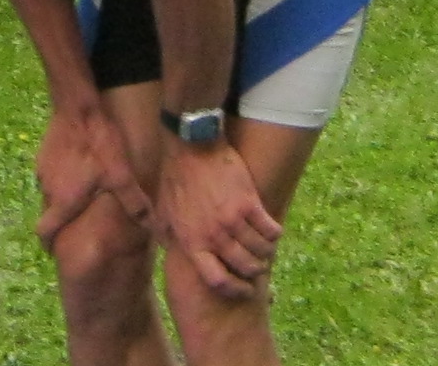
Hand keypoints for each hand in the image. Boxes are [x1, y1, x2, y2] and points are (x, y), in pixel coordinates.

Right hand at [32, 97, 152, 251]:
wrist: (78, 104)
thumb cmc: (99, 143)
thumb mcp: (122, 176)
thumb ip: (135, 204)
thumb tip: (156, 230)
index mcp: (63, 201)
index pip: (45, 232)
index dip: (49, 244)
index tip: (55, 250)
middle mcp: (47, 189)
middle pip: (50, 212)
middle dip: (62, 220)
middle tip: (79, 220)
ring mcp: (42, 169)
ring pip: (51, 192)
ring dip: (62, 196)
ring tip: (83, 192)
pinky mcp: (43, 152)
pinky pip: (51, 172)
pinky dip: (61, 177)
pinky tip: (79, 166)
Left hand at [156, 136, 281, 302]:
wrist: (192, 147)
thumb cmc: (175, 179)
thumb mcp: (162, 213)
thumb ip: (166, 237)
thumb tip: (170, 253)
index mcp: (192, 242)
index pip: (217, 280)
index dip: (234, 289)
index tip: (243, 288)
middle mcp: (214, 236)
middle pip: (244, 267)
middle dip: (254, 271)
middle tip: (258, 266)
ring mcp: (233, 220)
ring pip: (261, 250)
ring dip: (266, 253)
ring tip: (266, 249)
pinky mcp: (249, 203)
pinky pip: (270, 229)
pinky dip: (274, 234)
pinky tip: (272, 231)